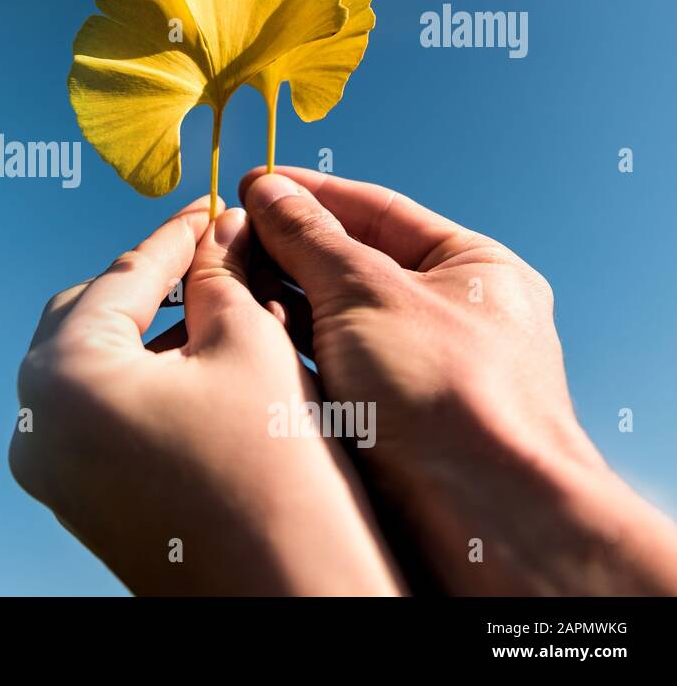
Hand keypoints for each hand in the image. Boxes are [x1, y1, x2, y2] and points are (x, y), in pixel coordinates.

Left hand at [9, 195, 403, 594]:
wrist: (291, 600)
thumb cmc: (274, 473)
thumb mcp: (248, 347)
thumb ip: (219, 275)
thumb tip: (217, 232)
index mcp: (62, 376)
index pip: (121, 276)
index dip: (176, 234)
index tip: (212, 207)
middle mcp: (36, 423)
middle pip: (88, 316)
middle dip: (151, 281)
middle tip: (210, 251)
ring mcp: (50, 468)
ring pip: (92, 366)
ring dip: (147, 331)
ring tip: (214, 304)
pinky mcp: (76, 500)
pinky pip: (96, 413)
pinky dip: (139, 380)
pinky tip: (196, 363)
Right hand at [240, 166, 676, 593]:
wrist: (484, 520)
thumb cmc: (452, 396)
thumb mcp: (369, 292)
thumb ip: (311, 238)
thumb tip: (269, 192)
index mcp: (471, 269)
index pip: (377, 210)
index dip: (310, 194)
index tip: (252, 185)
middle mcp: (449, 315)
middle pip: (351, 263)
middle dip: (287, 248)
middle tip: (224, 234)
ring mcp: (417, 371)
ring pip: (334, 320)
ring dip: (280, 301)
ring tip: (219, 283)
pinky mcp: (387, 421)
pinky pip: (328, 369)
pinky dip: (287, 351)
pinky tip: (241, 337)